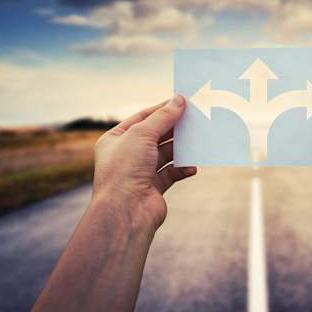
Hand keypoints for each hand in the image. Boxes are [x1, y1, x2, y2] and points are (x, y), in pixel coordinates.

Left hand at [91, 94, 196, 232]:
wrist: (125, 211)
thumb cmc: (124, 170)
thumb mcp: (142, 134)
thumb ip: (163, 116)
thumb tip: (179, 100)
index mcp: (114, 140)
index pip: (141, 118)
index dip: (162, 109)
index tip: (182, 102)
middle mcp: (126, 155)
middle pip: (156, 135)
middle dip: (174, 129)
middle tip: (195, 119)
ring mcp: (139, 172)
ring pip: (165, 154)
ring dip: (181, 148)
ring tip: (197, 141)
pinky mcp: (153, 187)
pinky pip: (172, 173)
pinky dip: (183, 168)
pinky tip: (192, 167)